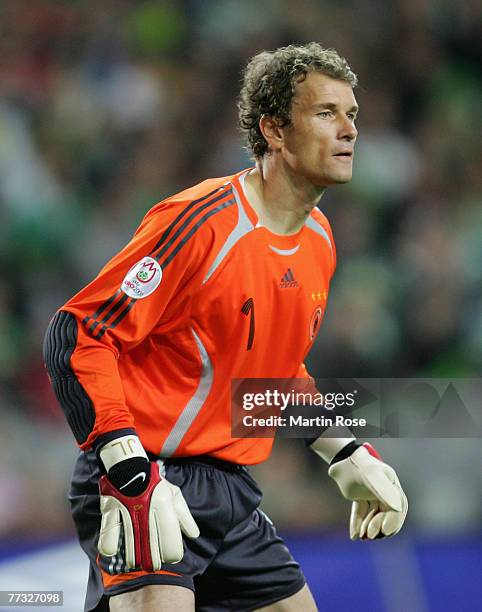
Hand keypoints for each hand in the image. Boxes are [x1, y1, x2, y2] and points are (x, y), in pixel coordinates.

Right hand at [97, 435, 198, 570]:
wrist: (130, 466)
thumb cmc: (155, 484)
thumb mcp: (174, 494)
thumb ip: (184, 516)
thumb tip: (193, 535)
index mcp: (164, 503)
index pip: (171, 538)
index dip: (173, 554)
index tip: (172, 557)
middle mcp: (146, 507)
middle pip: (151, 546)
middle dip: (154, 561)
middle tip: (153, 564)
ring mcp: (127, 508)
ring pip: (131, 544)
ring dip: (134, 558)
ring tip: (137, 562)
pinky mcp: (110, 508)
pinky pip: (108, 535)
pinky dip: (110, 547)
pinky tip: (114, 551)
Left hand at [328, 443, 407, 539]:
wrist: (340, 460)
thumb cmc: (358, 464)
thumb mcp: (371, 474)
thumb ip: (384, 490)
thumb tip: (398, 508)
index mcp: (391, 484)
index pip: (398, 507)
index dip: (393, 521)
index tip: (384, 531)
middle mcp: (384, 491)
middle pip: (386, 513)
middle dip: (378, 526)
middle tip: (369, 535)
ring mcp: (372, 494)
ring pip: (373, 515)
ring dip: (367, 527)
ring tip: (360, 536)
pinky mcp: (360, 498)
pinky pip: (361, 513)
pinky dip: (358, 524)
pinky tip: (353, 535)